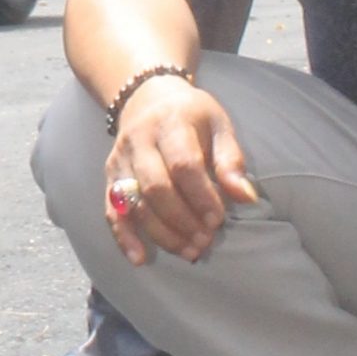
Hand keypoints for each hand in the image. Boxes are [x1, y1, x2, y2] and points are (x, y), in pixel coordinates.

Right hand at [107, 74, 257, 263]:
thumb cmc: (191, 115)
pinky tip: (140, 258)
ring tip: (190, 251)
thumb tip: (246, 198)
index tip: (218, 219)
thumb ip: (231, 160)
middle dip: (182, 219)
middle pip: (155, 187)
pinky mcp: (110, 177)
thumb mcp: (218, 124)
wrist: (147, 97)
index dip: (201, 196)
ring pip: (134, 204)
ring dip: (162, 233)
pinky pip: (112, 211)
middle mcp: (139, 140)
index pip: (183, 164)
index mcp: (170, 123)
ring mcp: (120, 160)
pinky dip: (124, 237)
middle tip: (206, 240)